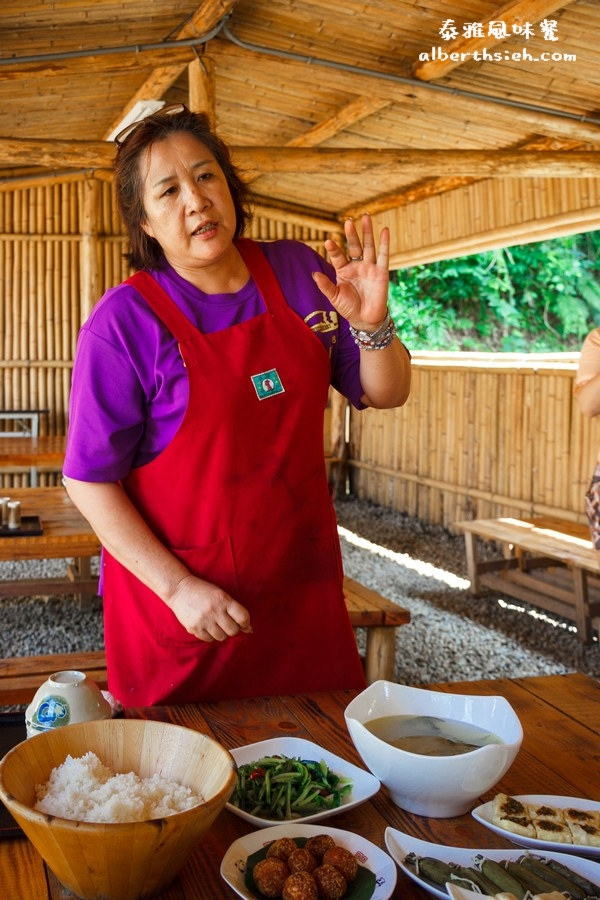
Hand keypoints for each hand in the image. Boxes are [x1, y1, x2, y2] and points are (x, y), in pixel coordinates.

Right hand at [170, 574, 252, 641]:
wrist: (179, 590)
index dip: (246, 623)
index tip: (244, 624)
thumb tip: (249, 629)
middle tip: (229, 624)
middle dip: (234, 629)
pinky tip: (207, 626)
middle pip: (233, 630)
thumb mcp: (220, 594)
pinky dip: (211, 635)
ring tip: (216, 624)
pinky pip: (209, 639)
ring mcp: (203, 620)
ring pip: (222, 637)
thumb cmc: (203, 592)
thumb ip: (234, 609)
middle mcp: (214, 610)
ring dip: (222, 633)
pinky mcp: (194, 628)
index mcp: (223, 600)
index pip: (243, 617)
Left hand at [312, 213, 389, 330]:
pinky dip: (384, 243)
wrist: (365, 320)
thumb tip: (314, 274)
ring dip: (367, 232)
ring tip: (365, 217)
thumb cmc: (348, 308)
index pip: (338, 256)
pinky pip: (383, 256)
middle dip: (351, 234)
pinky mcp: (381, 272)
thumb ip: (325, 285)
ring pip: (368, 246)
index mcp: (343, 270)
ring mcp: (369, 267)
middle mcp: (356, 265)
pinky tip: (384, 230)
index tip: (328, 241)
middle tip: (348, 221)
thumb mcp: (334, 297)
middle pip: (354, 246)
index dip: (334, 249)